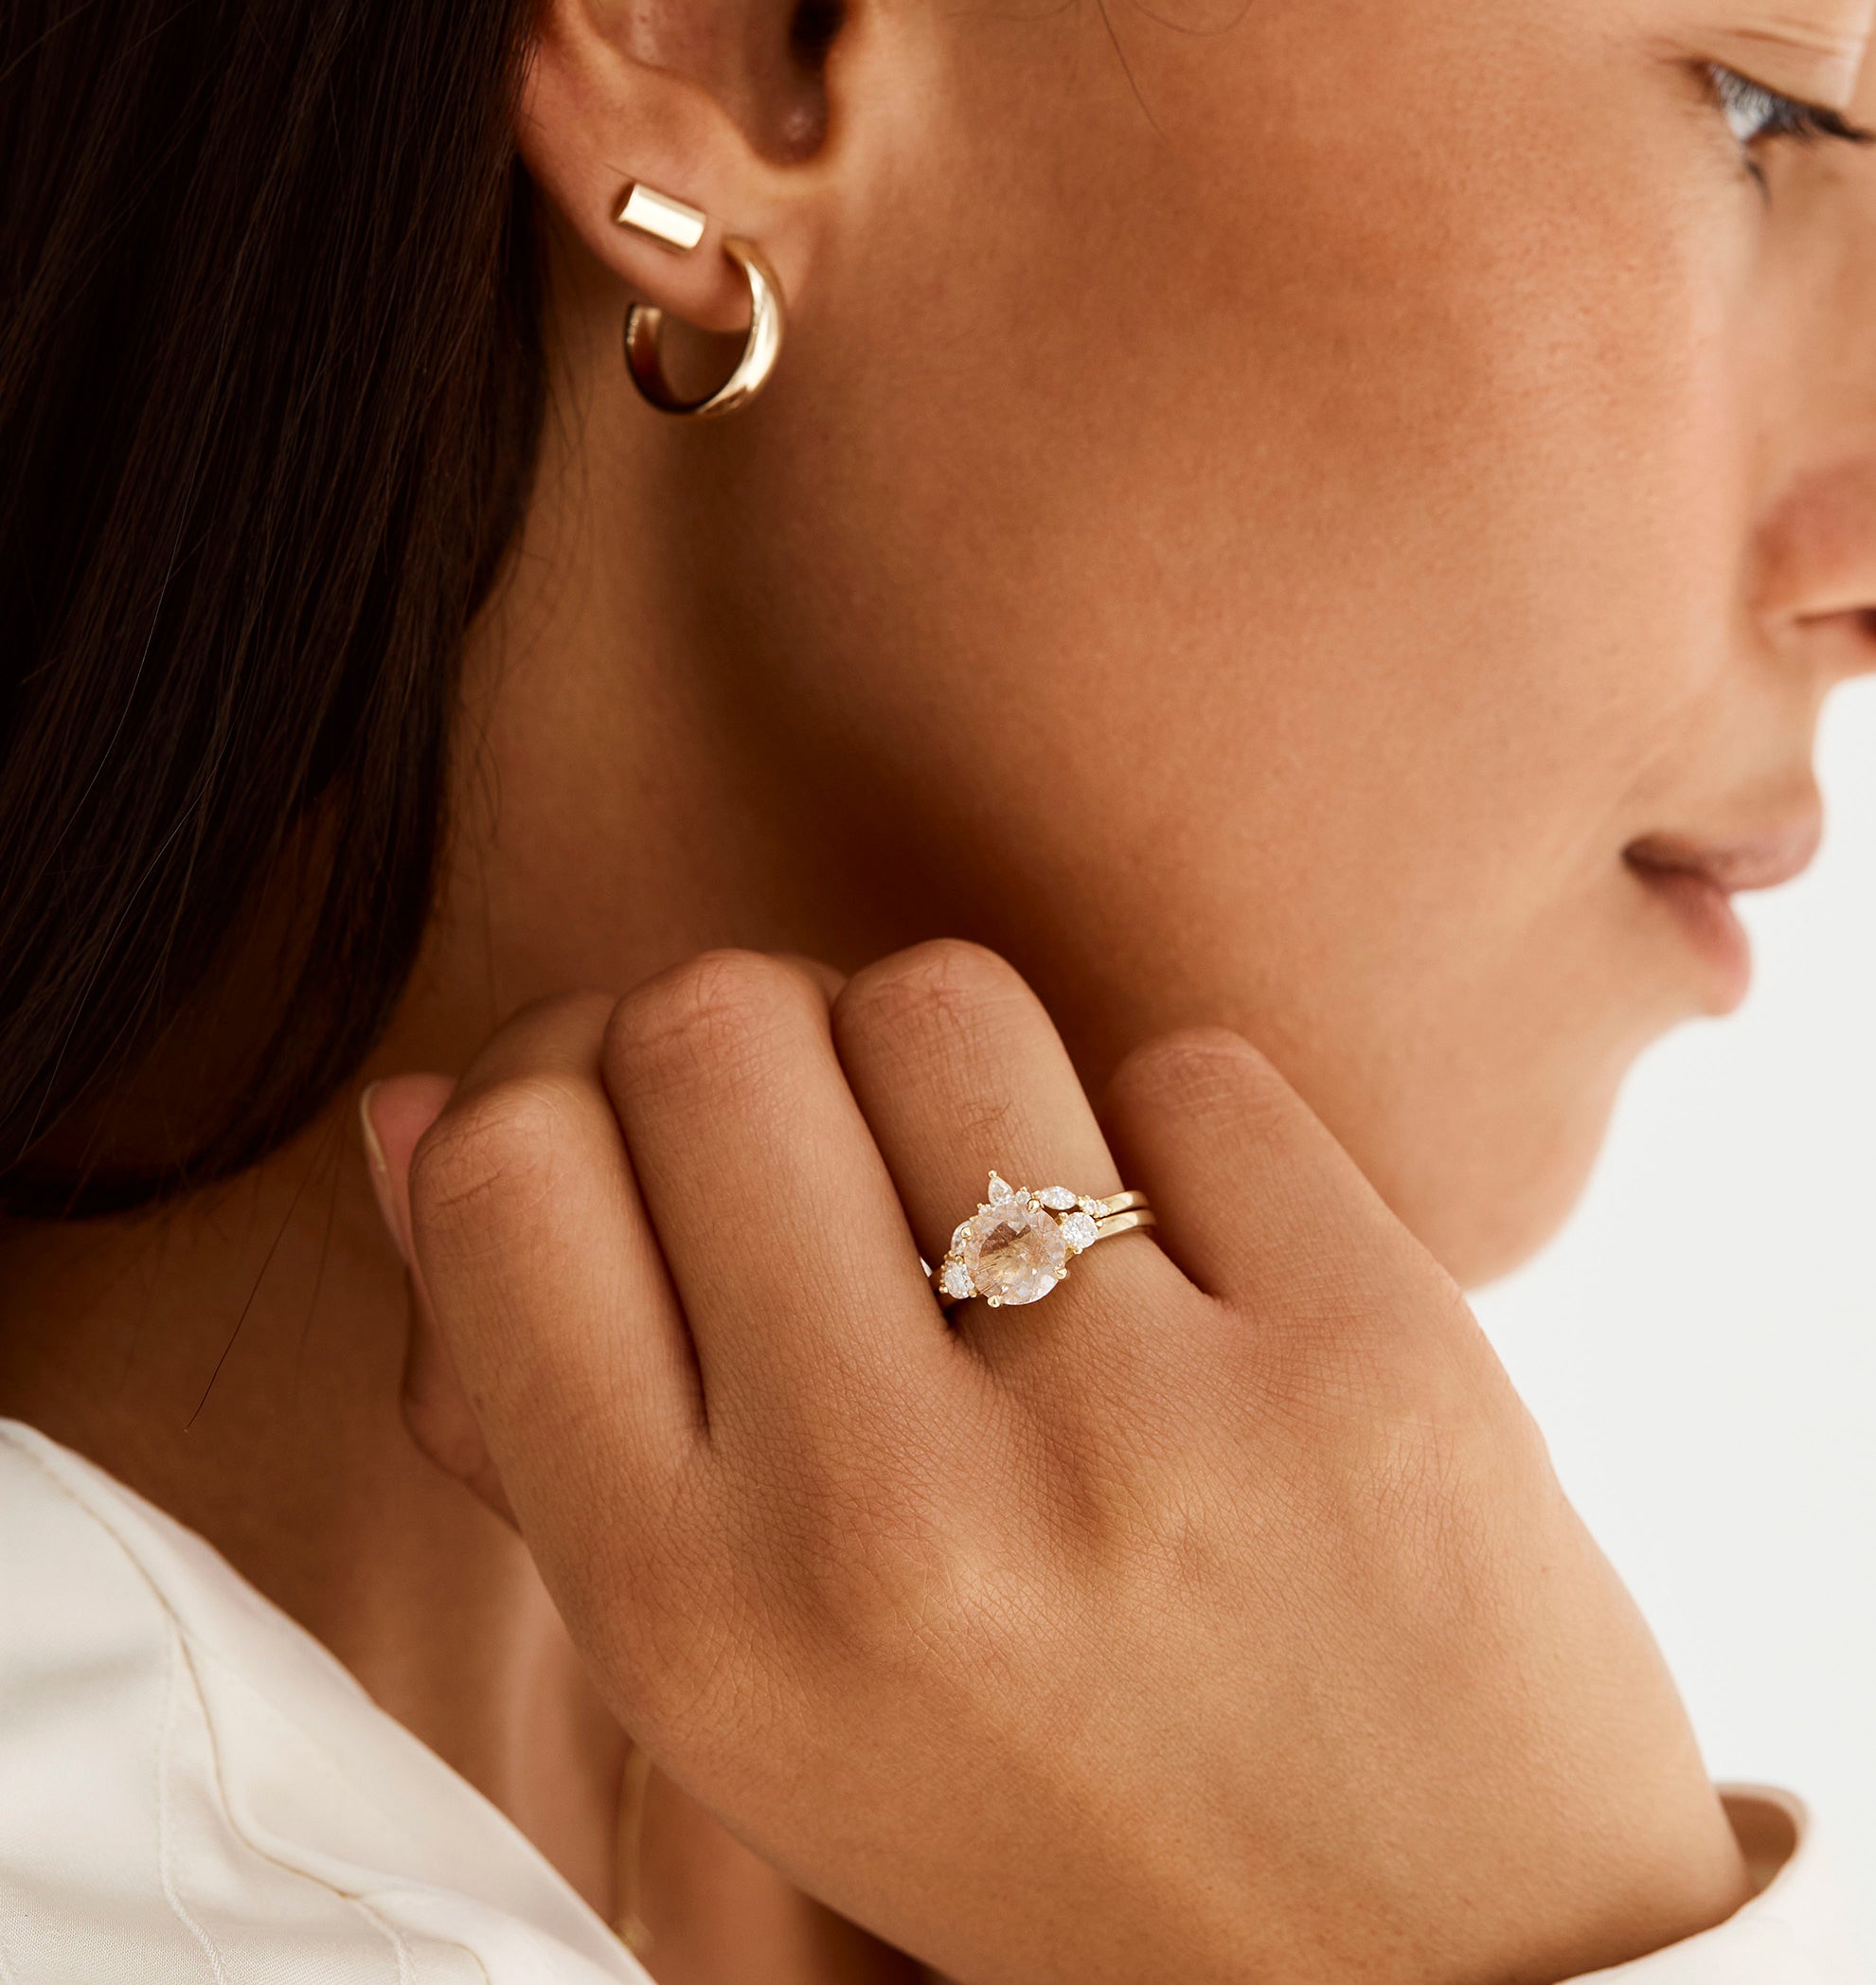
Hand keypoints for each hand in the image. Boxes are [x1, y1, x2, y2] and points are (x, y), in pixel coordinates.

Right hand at [366, 943, 1745, 1984]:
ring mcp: (1144, 1433)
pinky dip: (1177, 1150)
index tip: (662, 1146)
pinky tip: (1206, 1298)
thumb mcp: (741, 1686)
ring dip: (961, 1079)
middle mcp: (892, 1523)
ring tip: (1022, 1232)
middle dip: (765, 1061)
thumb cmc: (1045, 1823)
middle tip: (849, 1174)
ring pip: (940, 999)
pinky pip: (1185, 1070)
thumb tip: (419, 1109)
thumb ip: (542, 1404)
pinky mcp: (1367, 1354)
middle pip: (712, 1025)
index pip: (511, 1165)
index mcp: (696, 1624)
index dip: (571, 1100)